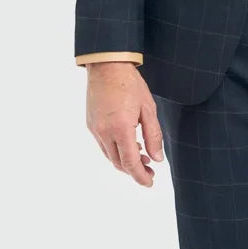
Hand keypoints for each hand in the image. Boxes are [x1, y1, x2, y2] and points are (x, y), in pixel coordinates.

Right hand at [85, 62, 163, 185]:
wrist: (107, 66)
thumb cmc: (130, 84)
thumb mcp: (148, 108)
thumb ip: (153, 135)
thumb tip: (156, 159)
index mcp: (121, 128)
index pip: (131, 163)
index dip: (141, 177)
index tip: (150, 182)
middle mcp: (104, 132)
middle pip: (119, 163)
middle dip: (134, 171)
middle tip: (150, 170)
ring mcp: (95, 129)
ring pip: (109, 156)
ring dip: (125, 161)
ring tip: (141, 157)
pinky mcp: (90, 124)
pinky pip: (103, 145)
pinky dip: (115, 150)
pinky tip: (128, 143)